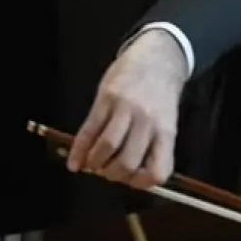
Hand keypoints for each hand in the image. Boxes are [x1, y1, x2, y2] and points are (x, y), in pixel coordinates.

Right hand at [66, 29, 187, 187]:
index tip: (131, 180)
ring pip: (106, 147)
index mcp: (166, 132)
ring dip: (95, 162)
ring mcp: (126, 110)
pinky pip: (89, 129)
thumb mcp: (166, 122)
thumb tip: (130, 176)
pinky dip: (78, 150)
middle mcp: (148, 123)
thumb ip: (153, 147)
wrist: (158, 58)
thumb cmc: (161, 95)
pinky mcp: (106, 98)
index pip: (158, 171)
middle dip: (113, 175)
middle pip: (127, 163)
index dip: (141, 183)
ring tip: (93, 163)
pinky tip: (74, 162)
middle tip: (108, 171)